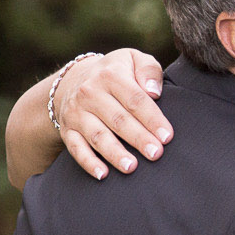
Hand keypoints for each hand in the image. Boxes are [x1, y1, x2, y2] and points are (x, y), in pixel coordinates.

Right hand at [55, 50, 171, 178]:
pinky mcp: (68, 130)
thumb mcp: (133, 59)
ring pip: (97, 136)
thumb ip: (148, 69)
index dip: (152, 119)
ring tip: (132, 167)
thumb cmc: (117, 73)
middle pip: (118, 119)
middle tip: (156, 154)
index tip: (167, 136)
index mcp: (110, 75)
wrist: (75, 80)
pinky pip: (76, 148)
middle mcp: (90, 93)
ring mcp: (77, 113)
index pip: (135, 100)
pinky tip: (103, 175)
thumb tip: (154, 91)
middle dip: (138, 138)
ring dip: (114, 153)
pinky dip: (88, 162)